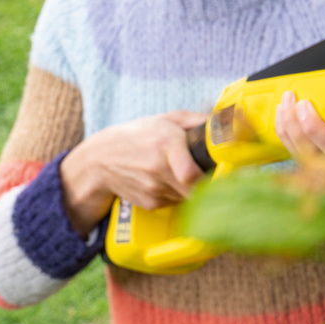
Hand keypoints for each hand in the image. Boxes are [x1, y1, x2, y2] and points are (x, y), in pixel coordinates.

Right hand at [60, 109, 206, 233]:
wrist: (100, 160)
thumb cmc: (138, 136)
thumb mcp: (166, 119)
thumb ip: (196, 120)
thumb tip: (224, 123)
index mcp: (166, 143)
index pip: (191, 174)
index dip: (208, 176)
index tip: (217, 171)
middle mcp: (160, 169)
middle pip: (197, 188)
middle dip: (208, 183)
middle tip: (210, 173)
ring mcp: (154, 189)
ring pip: (190, 196)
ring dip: (192, 188)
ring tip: (182, 173)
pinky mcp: (151, 204)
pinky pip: (177, 202)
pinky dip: (178, 194)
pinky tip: (168, 181)